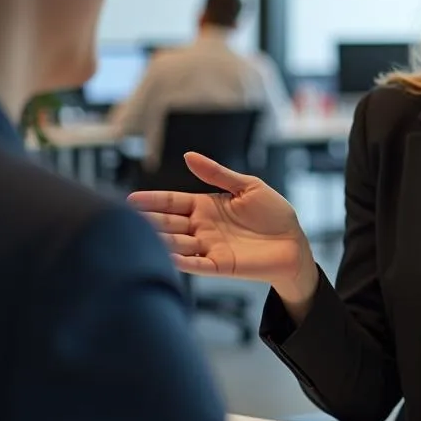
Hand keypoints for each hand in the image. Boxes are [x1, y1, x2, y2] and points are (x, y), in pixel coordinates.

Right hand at [128, 152, 318, 313]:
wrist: (294, 241)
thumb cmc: (273, 213)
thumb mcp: (247, 186)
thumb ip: (218, 174)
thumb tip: (189, 156)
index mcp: (205, 205)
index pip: (172, 202)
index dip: (152, 201)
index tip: (130, 200)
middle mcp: (201, 227)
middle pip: (169, 223)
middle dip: (149, 221)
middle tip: (126, 220)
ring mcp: (208, 247)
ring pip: (177, 244)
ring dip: (161, 241)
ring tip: (142, 238)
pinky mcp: (219, 265)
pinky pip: (196, 264)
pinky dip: (182, 262)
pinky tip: (169, 258)